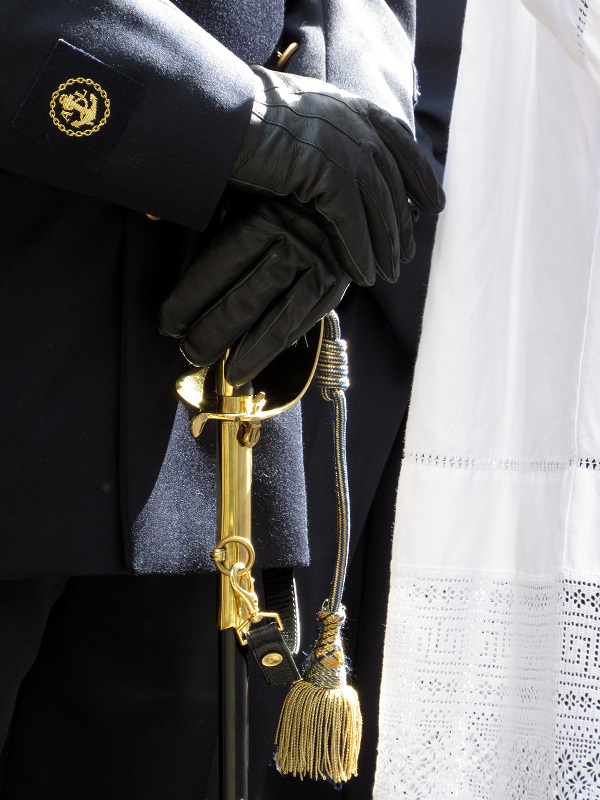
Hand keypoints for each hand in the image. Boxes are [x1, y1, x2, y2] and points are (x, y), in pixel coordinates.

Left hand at [159, 196, 350, 385]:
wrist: (342, 178)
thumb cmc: (275, 184)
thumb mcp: (238, 187)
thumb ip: (206, 213)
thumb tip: (151, 216)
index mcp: (265, 213)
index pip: (220, 264)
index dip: (190, 298)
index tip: (167, 322)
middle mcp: (295, 240)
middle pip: (246, 298)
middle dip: (214, 332)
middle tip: (190, 352)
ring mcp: (320, 265)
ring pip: (278, 318)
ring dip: (249, 351)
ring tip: (226, 372)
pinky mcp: (336, 283)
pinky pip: (305, 321)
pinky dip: (280, 344)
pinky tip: (257, 360)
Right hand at [229, 66, 444, 285]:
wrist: (220, 117)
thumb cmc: (248, 122)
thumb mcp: (302, 121)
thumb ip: (329, 137)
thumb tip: (339, 168)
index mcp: (354, 107)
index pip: (401, 143)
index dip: (421, 176)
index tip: (434, 204)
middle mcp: (356, 125)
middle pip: (393, 182)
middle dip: (403, 222)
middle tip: (409, 254)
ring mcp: (345, 148)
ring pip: (378, 206)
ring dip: (386, 245)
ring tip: (389, 275)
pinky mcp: (327, 173)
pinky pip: (352, 223)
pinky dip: (360, 253)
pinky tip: (363, 276)